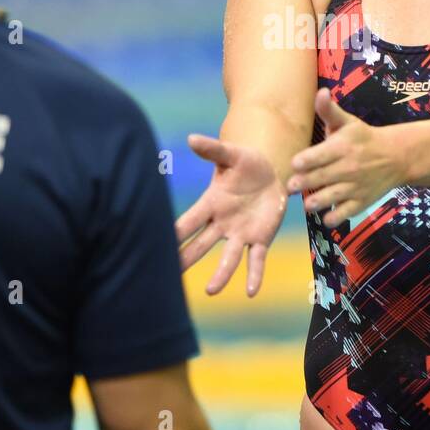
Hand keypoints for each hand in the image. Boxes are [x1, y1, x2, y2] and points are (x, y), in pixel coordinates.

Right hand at [176, 135, 287, 295]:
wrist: (271, 174)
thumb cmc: (246, 164)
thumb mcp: (232, 155)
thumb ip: (213, 150)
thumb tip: (192, 138)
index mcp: (211, 203)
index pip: (189, 221)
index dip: (175, 232)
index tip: (157, 245)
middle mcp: (222, 223)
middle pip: (201, 245)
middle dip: (187, 259)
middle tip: (170, 277)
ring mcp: (240, 234)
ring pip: (228, 257)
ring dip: (221, 274)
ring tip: (212, 291)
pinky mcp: (260, 239)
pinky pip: (256, 259)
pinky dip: (254, 275)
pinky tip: (250, 291)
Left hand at [286, 88, 405, 228]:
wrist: (396, 157)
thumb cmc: (363, 138)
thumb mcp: (348, 122)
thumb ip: (329, 111)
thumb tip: (321, 92)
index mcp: (343, 146)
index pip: (321, 154)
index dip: (306, 160)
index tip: (295, 163)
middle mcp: (349, 167)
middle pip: (322, 177)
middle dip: (304, 183)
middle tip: (290, 187)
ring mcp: (356, 186)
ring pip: (332, 197)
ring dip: (316, 202)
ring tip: (306, 204)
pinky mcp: (361, 202)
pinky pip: (345, 213)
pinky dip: (335, 217)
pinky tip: (325, 216)